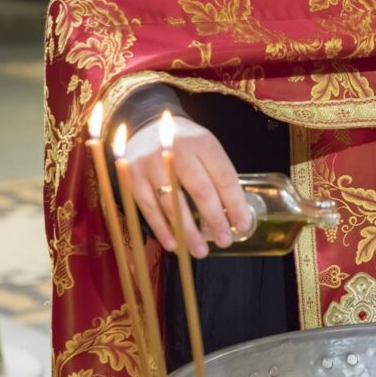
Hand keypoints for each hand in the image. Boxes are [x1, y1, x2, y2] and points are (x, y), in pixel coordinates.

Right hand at [123, 116, 250, 257]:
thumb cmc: (185, 144)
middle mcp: (176, 150)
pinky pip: (149, 208)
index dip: (235, 204)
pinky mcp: (132, 176)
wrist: (146, 125)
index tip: (242, 225)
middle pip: (200, 191)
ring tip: (200, 250)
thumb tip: (236, 215)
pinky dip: (162, 230)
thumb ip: (218, 175)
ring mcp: (151, 163)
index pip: (223, 177)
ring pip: (173, 204)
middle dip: (215, 220)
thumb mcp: (206, 149)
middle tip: (225, 241)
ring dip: (188, 232)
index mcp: (202, 143)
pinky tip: (175, 245)